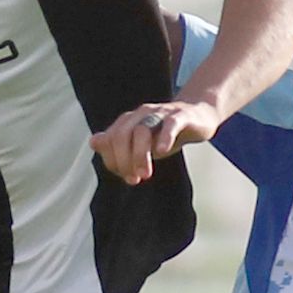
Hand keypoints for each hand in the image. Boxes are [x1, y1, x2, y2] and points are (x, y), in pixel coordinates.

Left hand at [91, 101, 220, 184]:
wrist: (198, 116)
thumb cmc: (166, 133)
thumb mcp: (141, 143)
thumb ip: (117, 145)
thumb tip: (94, 142)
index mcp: (130, 120)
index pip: (111, 139)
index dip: (113, 160)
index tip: (125, 176)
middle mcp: (142, 114)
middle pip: (122, 135)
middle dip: (124, 159)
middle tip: (134, 179)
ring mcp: (162, 113)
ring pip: (142, 130)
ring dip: (140, 155)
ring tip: (146, 174)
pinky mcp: (182, 115)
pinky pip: (171, 123)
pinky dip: (164, 137)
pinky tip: (162, 151)